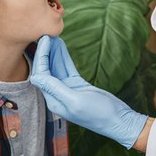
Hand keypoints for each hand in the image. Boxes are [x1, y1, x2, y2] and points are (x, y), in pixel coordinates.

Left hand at [31, 35, 147, 148]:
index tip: (45, 41)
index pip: (41, 75)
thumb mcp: (76, 100)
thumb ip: (56, 89)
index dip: (42, 57)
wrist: (118, 120)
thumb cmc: (99, 114)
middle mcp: (58, 95)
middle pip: (47, 70)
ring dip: (54, 53)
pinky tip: (62, 47)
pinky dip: (64, 57)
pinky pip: (67, 69)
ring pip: (57, 68)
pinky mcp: (78, 86)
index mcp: (54, 101)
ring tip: (53, 37)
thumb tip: (36, 77)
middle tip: (47, 35)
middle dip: (45, 53)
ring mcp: (68, 90)